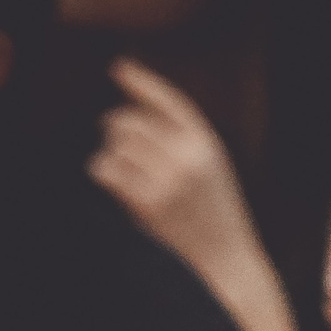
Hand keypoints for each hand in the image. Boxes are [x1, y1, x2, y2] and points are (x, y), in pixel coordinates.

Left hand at [89, 59, 263, 290]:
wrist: (226, 262)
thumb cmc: (215, 216)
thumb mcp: (211, 170)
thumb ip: (182, 141)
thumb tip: (128, 114)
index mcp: (207, 145)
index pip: (168, 102)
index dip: (140, 81)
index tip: (118, 68)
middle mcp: (188, 157)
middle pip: (128, 122)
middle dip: (118, 132)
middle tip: (123, 149)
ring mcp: (167, 180)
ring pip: (115, 145)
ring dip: (112, 156)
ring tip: (126, 174)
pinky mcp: (147, 202)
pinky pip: (106, 169)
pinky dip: (104, 174)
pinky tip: (115, 185)